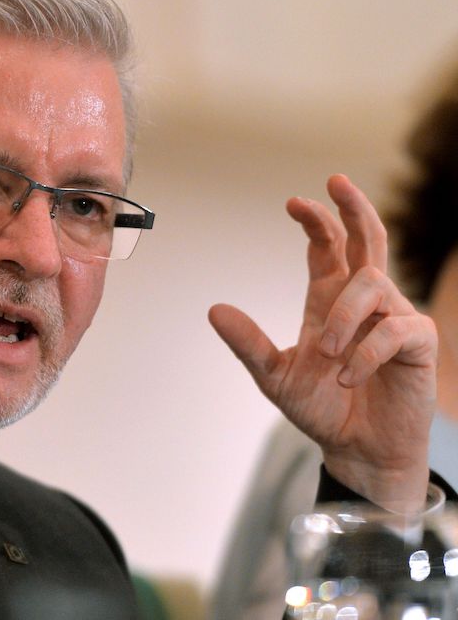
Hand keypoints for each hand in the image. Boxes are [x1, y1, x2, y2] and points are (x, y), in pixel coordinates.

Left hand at [209, 174, 436, 511]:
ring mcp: (394, 319)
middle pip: (368, 239)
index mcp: (329, 300)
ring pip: (373, 284)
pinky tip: (349, 377)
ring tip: (326, 355)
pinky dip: (366, 352)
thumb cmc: (322, 408)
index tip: (293, 202)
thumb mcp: (274, 376)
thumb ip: (248, 344)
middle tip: (336, 181)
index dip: (316, 221)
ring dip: (345, 317)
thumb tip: (214, 310)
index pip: (327, 247)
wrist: (357, 450)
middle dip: (354, 207)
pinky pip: (396, 329)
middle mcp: (363, 302)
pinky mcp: (417, 344)